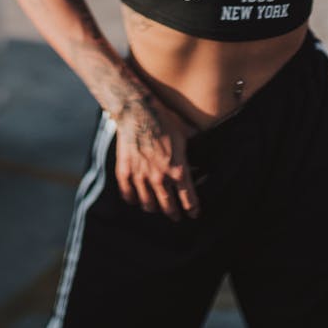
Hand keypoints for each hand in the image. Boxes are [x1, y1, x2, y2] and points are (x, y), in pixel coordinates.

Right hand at [114, 97, 199, 221]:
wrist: (138, 111)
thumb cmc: (164, 121)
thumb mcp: (185, 136)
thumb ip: (192, 152)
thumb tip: (202, 158)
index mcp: (178, 169)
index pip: (188, 198)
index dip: (192, 209)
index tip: (194, 214)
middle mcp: (160, 177)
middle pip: (168, 206)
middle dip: (174, 214)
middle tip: (176, 217)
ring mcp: (141, 177)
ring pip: (148, 204)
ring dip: (154, 208)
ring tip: (157, 208)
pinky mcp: (126, 172)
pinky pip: (128, 195)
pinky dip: (133, 199)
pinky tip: (136, 199)